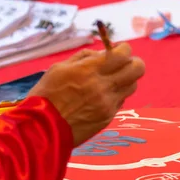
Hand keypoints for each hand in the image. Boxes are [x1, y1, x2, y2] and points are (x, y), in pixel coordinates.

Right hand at [27, 43, 144, 146]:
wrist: (41, 129)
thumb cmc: (46, 95)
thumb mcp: (59, 68)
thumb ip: (84, 58)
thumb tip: (102, 53)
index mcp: (90, 70)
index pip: (123, 54)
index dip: (124, 50)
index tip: (117, 51)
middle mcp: (104, 86)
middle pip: (137, 69)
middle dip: (133, 63)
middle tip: (122, 65)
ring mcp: (108, 104)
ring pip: (132, 86)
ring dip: (125, 80)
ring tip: (110, 82)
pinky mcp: (108, 118)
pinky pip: (120, 101)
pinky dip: (115, 96)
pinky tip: (100, 98)